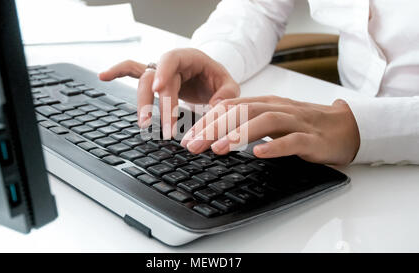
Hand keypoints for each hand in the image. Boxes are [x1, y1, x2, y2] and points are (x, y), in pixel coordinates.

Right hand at [98, 48, 239, 138]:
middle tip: (158, 126)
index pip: (172, 60)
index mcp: (189, 57)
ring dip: (141, 103)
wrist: (210, 78)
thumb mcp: (229, 87)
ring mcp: (159, 70)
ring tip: (144, 124)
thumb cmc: (217, 80)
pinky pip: (131, 72)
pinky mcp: (152, 80)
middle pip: (154, 77)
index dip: (163, 73)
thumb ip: (225, 97)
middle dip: (155, 102)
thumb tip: (215, 110)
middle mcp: (170, 62)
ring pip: (142, 82)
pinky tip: (103, 77)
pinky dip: (117, 73)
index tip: (159, 90)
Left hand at [180, 96, 359, 164]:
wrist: (346, 127)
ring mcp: (296, 122)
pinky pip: (292, 141)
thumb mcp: (273, 120)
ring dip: (240, 134)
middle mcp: (279, 108)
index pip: (231, 107)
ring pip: (265, 121)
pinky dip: (275, 146)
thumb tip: (214, 133)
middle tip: (194, 145)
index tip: (188, 137)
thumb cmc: (304, 126)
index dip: (207, 121)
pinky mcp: (312, 139)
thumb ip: (248, 122)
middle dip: (215, 128)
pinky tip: (258, 154)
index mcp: (266, 103)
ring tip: (220, 148)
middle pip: (243, 112)